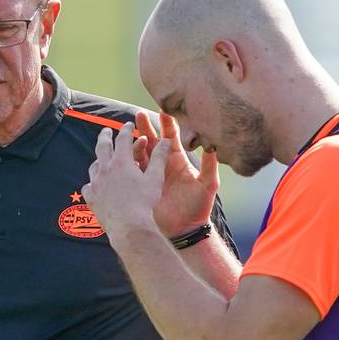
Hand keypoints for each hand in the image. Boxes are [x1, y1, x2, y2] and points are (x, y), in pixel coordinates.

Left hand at [82, 122, 169, 238]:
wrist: (128, 226)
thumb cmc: (144, 203)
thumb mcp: (155, 178)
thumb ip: (159, 158)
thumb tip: (166, 140)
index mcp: (121, 161)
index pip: (123, 138)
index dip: (127, 129)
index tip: (129, 124)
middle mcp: (105, 169)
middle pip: (102, 146)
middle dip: (105, 136)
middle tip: (107, 131)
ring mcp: (95, 183)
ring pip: (94, 166)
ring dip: (99, 159)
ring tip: (102, 159)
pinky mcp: (91, 198)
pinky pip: (88, 186)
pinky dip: (92, 183)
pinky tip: (95, 185)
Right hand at [134, 112, 219, 237]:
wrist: (185, 229)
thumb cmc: (198, 207)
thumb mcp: (207, 184)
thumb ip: (210, 166)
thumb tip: (213, 146)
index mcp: (178, 160)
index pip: (171, 137)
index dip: (167, 124)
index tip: (163, 110)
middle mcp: (163, 164)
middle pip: (152, 140)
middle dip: (146, 127)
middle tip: (138, 115)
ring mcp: (150, 174)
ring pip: (140, 153)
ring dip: (135, 142)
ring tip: (130, 132)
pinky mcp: (141, 185)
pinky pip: (132, 170)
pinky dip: (128, 161)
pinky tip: (124, 154)